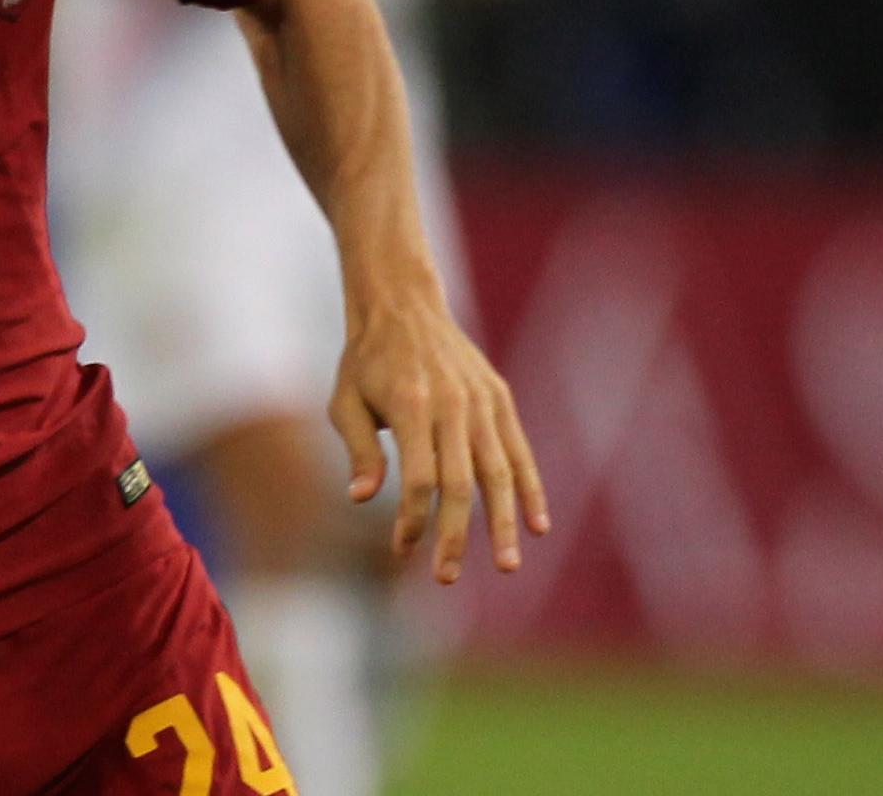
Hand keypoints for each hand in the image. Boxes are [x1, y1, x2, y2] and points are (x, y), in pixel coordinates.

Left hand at [329, 285, 550, 584]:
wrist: (403, 305)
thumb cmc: (366, 360)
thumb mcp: (345, 400)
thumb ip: (358, 449)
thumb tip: (361, 499)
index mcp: (411, 406)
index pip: (418, 478)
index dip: (412, 518)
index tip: (402, 548)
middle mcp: (452, 406)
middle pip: (461, 484)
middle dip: (455, 535)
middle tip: (446, 577)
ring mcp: (482, 402)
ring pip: (498, 473)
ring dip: (504, 523)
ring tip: (507, 566)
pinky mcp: (499, 399)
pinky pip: (519, 451)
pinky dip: (531, 488)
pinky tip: (537, 525)